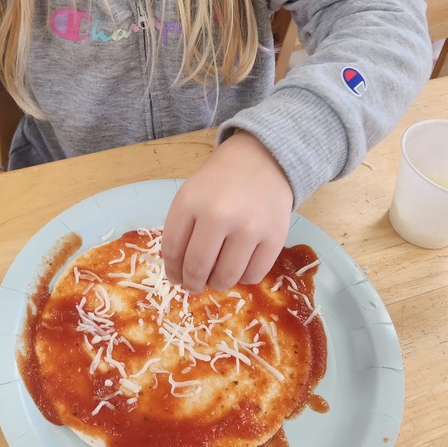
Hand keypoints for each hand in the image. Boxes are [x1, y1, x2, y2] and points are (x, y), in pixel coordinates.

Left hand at [162, 131, 293, 292]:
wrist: (262, 160)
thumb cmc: (220, 182)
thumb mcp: (190, 195)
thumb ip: (180, 230)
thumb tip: (180, 274)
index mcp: (191, 202)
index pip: (173, 250)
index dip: (172, 271)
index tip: (175, 277)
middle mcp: (219, 215)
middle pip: (198, 268)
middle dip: (192, 284)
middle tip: (194, 285)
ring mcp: (250, 228)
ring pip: (226, 277)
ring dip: (217, 283)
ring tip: (217, 276)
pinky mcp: (275, 237)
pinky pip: (253, 275)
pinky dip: (243, 278)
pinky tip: (239, 265)